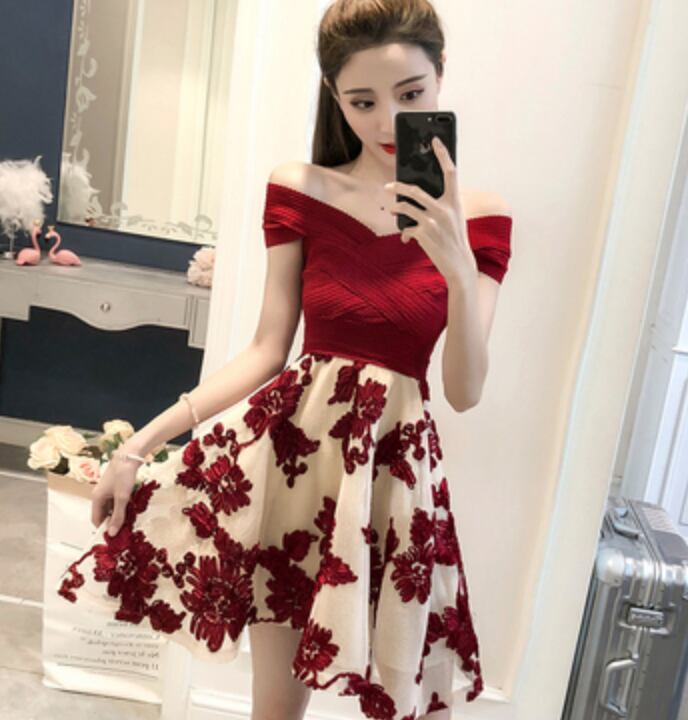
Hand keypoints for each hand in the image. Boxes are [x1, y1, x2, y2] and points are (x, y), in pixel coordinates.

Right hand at [91, 452, 138, 535]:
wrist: (129, 456)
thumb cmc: (123, 475)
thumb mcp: (122, 498)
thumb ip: (118, 516)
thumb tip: (112, 533)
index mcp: (96, 498)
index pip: (96, 520)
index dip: (104, 528)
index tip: (115, 536)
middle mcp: (100, 495)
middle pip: (104, 514)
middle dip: (113, 521)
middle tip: (126, 528)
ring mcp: (107, 490)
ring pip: (111, 507)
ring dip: (119, 513)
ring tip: (130, 519)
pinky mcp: (115, 486)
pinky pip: (116, 500)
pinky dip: (123, 505)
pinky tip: (132, 508)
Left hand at [385, 136, 476, 282]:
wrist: (459, 264)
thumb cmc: (456, 239)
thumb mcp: (455, 218)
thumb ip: (444, 204)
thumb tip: (420, 196)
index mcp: (455, 201)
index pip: (450, 172)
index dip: (443, 154)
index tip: (435, 140)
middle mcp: (444, 208)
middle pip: (415, 190)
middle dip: (398, 186)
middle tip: (389, 185)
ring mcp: (433, 221)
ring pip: (406, 207)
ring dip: (396, 208)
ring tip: (392, 208)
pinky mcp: (423, 234)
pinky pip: (407, 228)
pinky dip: (405, 234)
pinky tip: (407, 239)